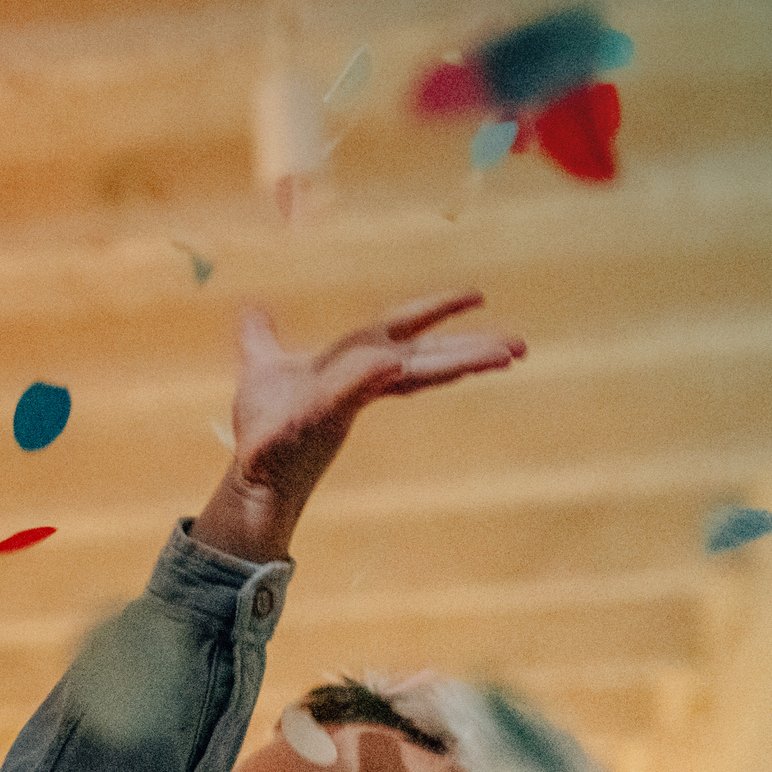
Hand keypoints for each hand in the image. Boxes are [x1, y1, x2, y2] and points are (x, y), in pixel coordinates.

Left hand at [193, 290, 522, 563]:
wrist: (252, 474)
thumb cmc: (265, 426)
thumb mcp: (261, 366)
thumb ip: (261, 336)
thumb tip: (253, 306)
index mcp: (354, 364)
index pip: (401, 331)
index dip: (437, 312)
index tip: (478, 296)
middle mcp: (360, 382)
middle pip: (424, 359)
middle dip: (470, 350)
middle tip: (519, 347)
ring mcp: (345, 399)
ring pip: (407, 375)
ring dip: (453, 363)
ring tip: (500, 357)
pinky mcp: (318, 415)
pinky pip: (347, 391)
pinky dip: (370, 376)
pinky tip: (394, 364)